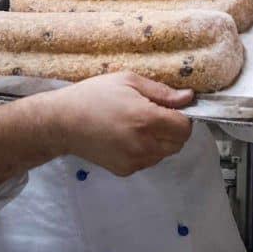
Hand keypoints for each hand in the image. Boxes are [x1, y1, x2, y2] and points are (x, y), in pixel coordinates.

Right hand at [41, 71, 194, 176]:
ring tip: (139, 125)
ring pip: (164, 154)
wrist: (62, 122)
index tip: (171, 108)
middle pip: (178, 143)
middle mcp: (143, 144)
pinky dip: (146, 150)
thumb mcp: (128, 81)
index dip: (183, 116)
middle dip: (174, 129)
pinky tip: (128, 137)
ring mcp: (134, 161)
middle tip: (155, 115)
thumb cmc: (94, 95)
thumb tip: (189, 97)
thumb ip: (162, 92)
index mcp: (147, 120)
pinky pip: (148, 161)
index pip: (185, 127)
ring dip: (161, 141)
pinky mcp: (124, 170)